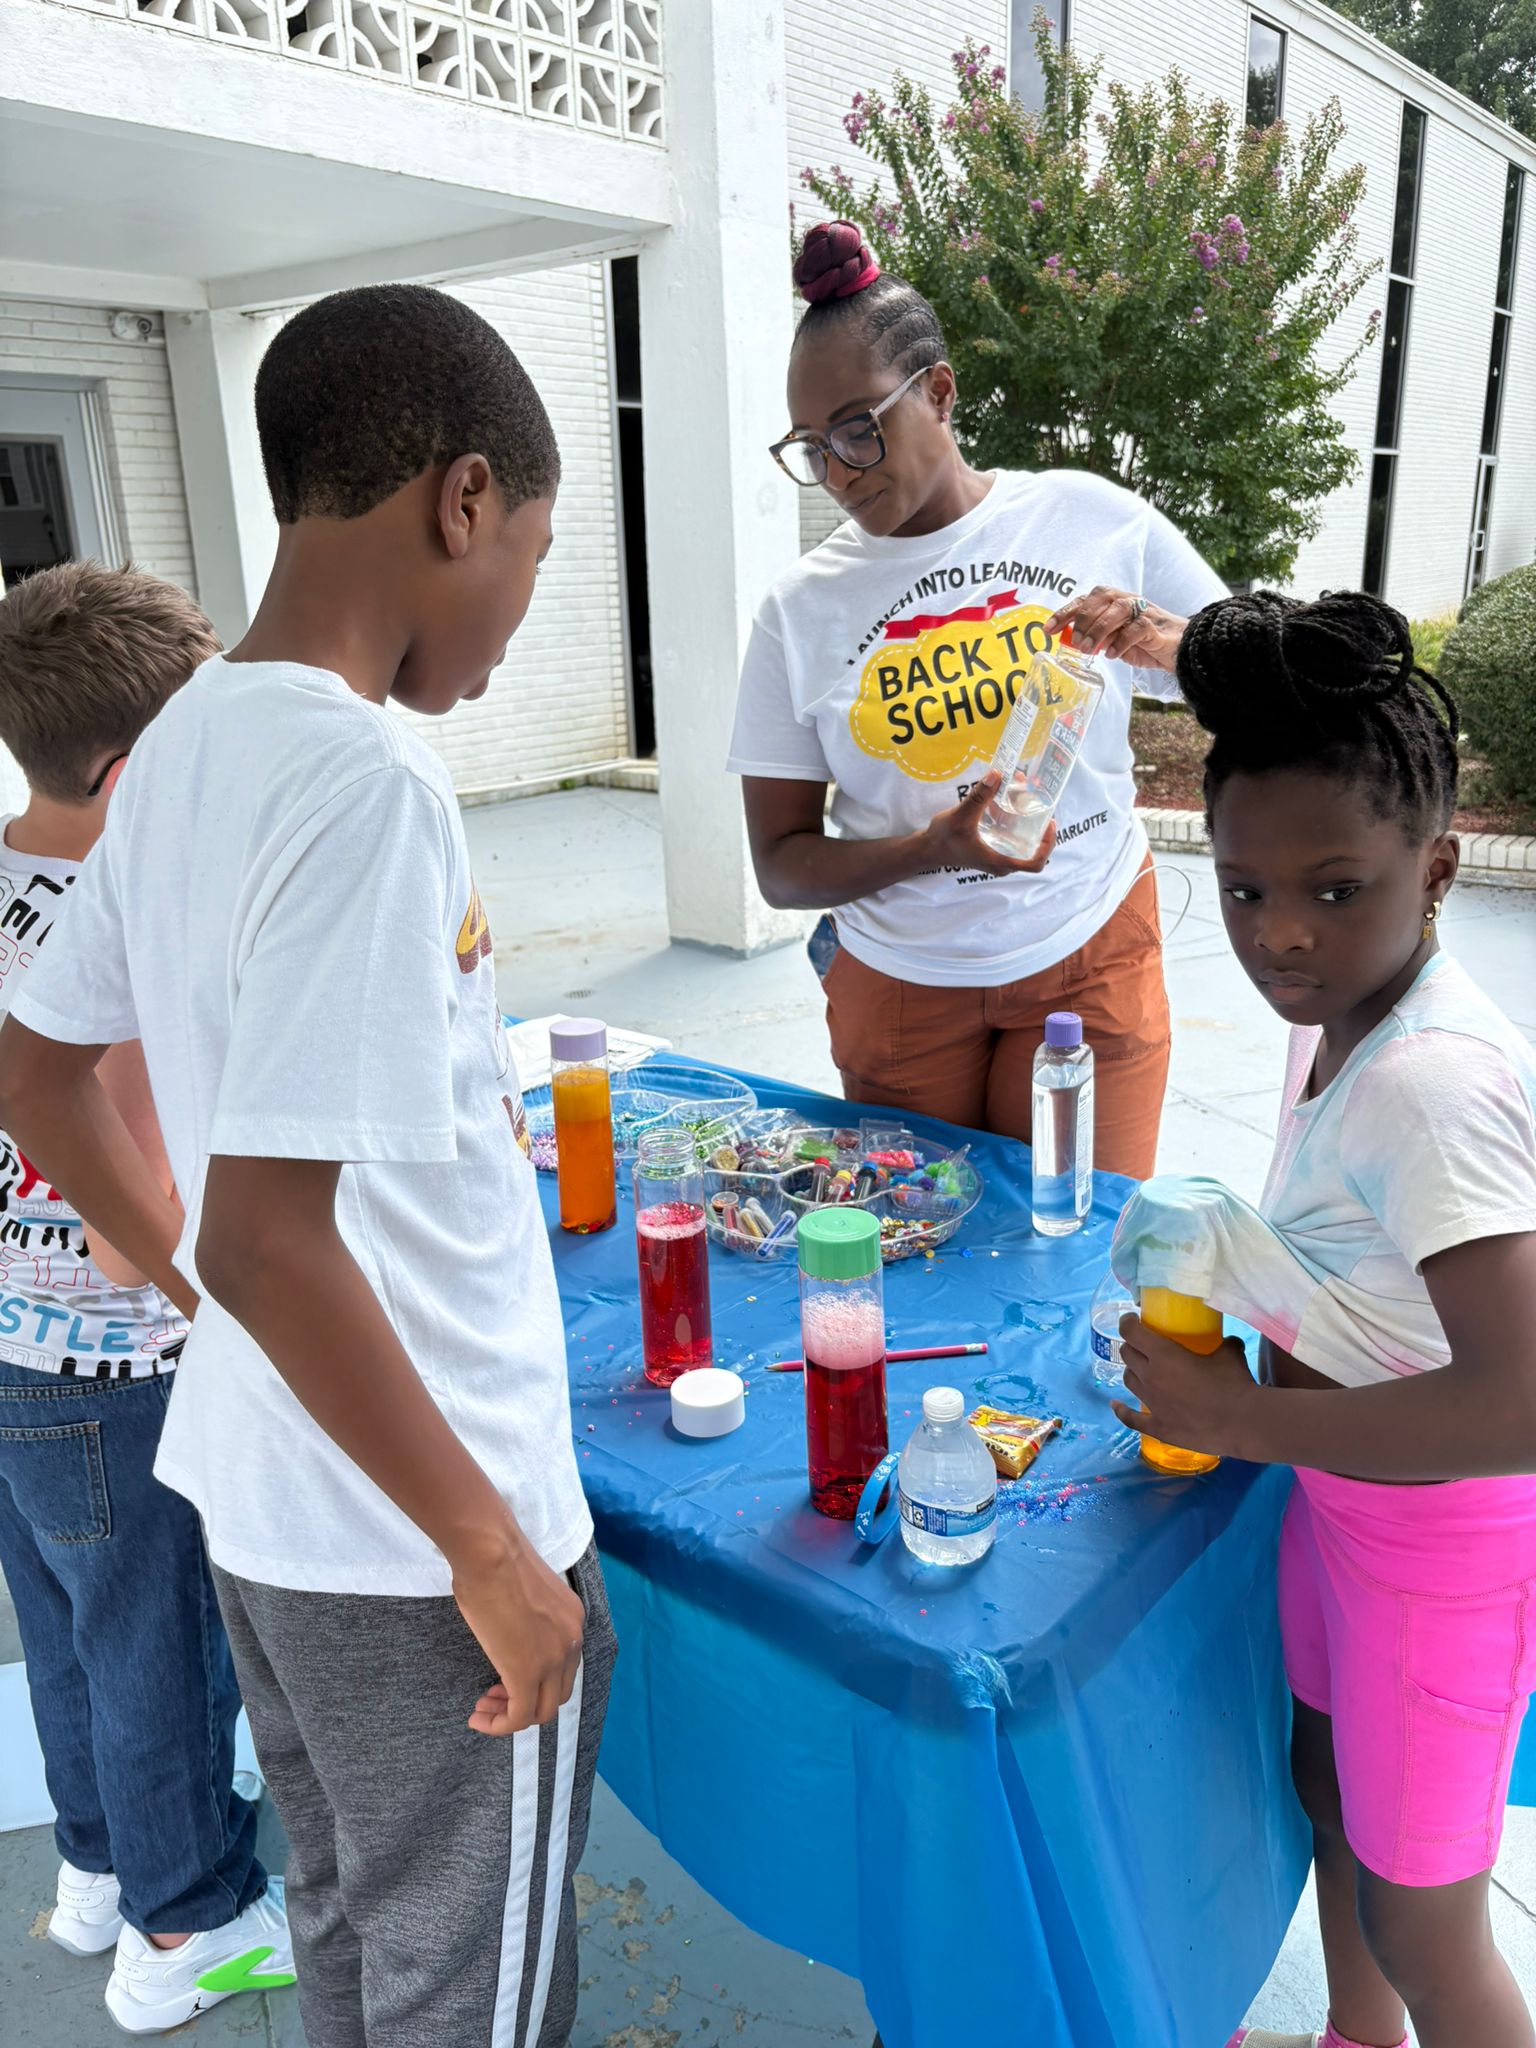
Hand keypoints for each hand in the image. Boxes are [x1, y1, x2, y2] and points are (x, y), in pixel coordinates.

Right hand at [452, 1534, 584, 1735]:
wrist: (490, 1553)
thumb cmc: (495, 1561)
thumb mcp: (525, 1594)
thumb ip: (528, 1619)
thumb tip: (510, 1633)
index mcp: (572, 1620)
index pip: (563, 1668)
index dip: (536, 1681)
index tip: (503, 1680)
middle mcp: (571, 1641)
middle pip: (557, 1695)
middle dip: (525, 1702)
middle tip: (493, 1697)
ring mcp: (553, 1659)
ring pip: (541, 1712)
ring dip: (509, 1717)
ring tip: (483, 1710)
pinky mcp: (527, 1673)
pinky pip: (519, 1717)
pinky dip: (499, 1725)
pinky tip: (478, 1718)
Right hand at [921, 773, 1058, 877]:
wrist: (927, 849)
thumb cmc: (943, 839)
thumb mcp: (962, 815)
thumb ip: (980, 795)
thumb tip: (998, 773)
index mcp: (999, 861)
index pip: (1035, 863)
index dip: (1047, 844)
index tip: (1049, 824)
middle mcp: (1001, 863)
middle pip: (1031, 850)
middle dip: (1037, 827)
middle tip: (1038, 805)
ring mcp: (995, 858)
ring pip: (1020, 844)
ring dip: (1024, 823)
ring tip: (1024, 798)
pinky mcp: (989, 851)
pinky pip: (1008, 840)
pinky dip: (1011, 823)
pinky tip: (1005, 803)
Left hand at [1047, 587, 1186, 672]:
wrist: (1182, 650)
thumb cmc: (1146, 644)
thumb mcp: (1116, 641)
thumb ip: (1098, 637)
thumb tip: (1072, 641)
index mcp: (1116, 602)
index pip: (1087, 599)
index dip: (1066, 612)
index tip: (1049, 629)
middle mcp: (1130, 601)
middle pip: (1102, 597)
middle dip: (1083, 619)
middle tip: (1076, 643)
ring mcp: (1144, 611)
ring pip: (1119, 608)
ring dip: (1099, 629)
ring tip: (1089, 650)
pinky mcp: (1156, 627)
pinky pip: (1137, 628)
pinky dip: (1121, 641)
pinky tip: (1112, 654)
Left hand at [1111, 1315, 1259, 1458]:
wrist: (1242, 1424)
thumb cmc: (1234, 1385)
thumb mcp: (1229, 1354)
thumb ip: (1225, 1343)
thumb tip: (1228, 1340)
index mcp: (1163, 1355)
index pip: (1131, 1333)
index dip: (1127, 1323)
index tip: (1131, 1320)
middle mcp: (1151, 1377)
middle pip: (1127, 1355)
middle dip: (1131, 1345)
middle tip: (1142, 1344)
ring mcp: (1151, 1403)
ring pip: (1128, 1380)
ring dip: (1132, 1371)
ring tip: (1140, 1369)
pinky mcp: (1157, 1427)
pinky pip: (1131, 1418)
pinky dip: (1121, 1410)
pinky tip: (1115, 1405)